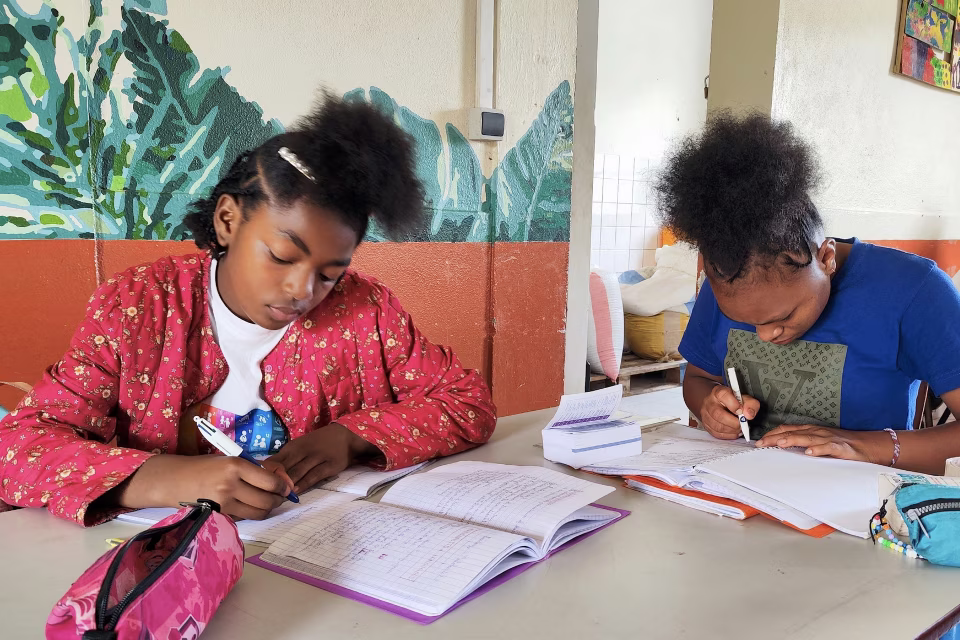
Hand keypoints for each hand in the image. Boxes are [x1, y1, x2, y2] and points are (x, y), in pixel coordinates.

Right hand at [117, 454, 295, 519]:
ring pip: (259, 512)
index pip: (270, 482)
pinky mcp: (219, 516)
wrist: (175, 480)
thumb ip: (257, 469)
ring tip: (265, 501)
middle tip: (279, 496)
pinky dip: (251, 513)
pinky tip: (247, 505)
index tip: (286, 487)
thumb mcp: (232, 460)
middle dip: (278, 499)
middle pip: (267, 500)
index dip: (283, 486)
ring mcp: (224, 503)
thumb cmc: (206, 467)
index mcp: (236, 466)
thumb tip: (283, 479)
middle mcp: (230, 485)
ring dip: (267, 508)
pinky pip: (245, 517)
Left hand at [268, 423, 377, 492]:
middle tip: (265, 495)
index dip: (264, 474)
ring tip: (278, 496)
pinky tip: (296, 491)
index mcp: (292, 447)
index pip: (274, 461)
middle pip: (284, 468)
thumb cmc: (317, 443)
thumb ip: (285, 459)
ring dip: (287, 485)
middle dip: (274, 482)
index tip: (256, 486)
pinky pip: (314, 476)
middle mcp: (303, 451)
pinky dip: (304, 484)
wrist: (344, 435)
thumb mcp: (299, 446)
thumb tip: (264, 473)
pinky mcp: (329, 465)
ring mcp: (316, 458)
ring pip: (297, 472)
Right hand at [699, 384, 759, 439]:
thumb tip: (749, 415)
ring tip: (739, 429)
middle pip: (718, 414)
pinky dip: (728, 435)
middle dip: (733, 423)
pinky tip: (734, 432)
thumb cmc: (733, 402)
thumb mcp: (744, 399)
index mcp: (718, 392)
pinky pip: (716, 433)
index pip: (723, 395)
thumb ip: (750, 404)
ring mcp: (705, 414)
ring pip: (717, 426)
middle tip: (742, 425)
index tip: (741, 411)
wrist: (720, 405)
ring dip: (731, 430)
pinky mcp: (706, 425)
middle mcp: (709, 402)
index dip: (733, 405)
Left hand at [755, 424, 892, 464]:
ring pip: (807, 438)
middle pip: (792, 432)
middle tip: (760, 444)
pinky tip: (809, 453)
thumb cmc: (842, 445)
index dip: (772, 434)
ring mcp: (828, 439)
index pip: (787, 429)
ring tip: (778, 444)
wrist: (867, 445)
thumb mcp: (819, 442)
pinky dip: (818, 450)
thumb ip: (804, 444)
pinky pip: (828, 448)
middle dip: (775, 438)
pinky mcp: (840, 448)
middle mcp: (817, 432)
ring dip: (791, 440)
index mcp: (811, 431)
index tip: (760, 441)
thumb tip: (784, 449)